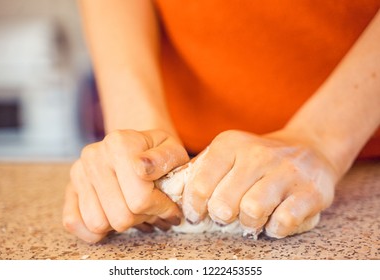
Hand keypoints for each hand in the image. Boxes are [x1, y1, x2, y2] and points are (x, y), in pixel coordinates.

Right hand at [63, 129, 188, 242]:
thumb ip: (164, 158)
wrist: (135, 145)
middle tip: (153, 209)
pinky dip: (95, 231)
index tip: (169, 206)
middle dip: (143, 218)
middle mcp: (94, 156)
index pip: (140, 199)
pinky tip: (113, 219)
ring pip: (98, 224)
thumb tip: (143, 167)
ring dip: (121, 225)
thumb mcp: (173, 149)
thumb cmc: (156, 152)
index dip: (160, 209)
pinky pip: (73, 222)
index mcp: (120, 143)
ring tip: (135, 210)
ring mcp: (79, 172)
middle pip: (120, 217)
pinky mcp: (69, 188)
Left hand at [182, 130, 337, 237]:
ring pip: (252, 211)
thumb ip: (201, 169)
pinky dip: (274, 228)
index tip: (197, 214)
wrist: (309, 147)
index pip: (200, 184)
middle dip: (221, 216)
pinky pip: (283, 223)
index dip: (194, 207)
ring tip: (251, 216)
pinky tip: (274, 219)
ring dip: (248, 222)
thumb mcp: (229, 152)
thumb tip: (171, 192)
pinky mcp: (311, 192)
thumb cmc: (258, 158)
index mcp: (231, 143)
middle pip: (224, 203)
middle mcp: (258, 153)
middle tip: (227, 215)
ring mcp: (287, 172)